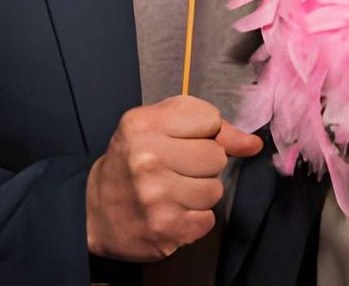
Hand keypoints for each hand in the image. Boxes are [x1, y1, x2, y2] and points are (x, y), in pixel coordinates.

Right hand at [85, 95, 262, 261]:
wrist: (94, 210)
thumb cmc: (132, 160)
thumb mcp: (159, 127)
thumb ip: (209, 128)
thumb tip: (254, 144)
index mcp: (143, 124)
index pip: (210, 119)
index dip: (203, 132)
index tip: (182, 140)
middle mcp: (147, 159)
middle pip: (217, 157)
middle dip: (204, 164)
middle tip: (178, 169)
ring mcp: (156, 197)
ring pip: (215, 191)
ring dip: (200, 193)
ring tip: (174, 191)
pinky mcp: (165, 229)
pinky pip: (208, 220)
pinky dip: (194, 218)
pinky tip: (172, 212)